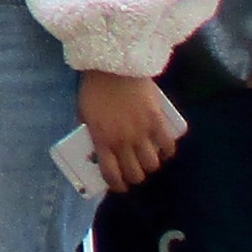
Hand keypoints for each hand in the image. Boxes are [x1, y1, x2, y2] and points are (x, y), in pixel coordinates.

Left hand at [77, 68, 177, 192]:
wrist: (113, 65)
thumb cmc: (94, 88)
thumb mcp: (84, 114)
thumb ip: (91, 132)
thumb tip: (97, 147)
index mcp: (102, 140)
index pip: (111, 175)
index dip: (117, 185)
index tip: (120, 186)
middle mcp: (122, 141)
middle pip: (135, 174)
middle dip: (135, 177)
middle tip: (135, 171)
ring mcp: (141, 132)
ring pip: (152, 164)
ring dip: (151, 165)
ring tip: (149, 160)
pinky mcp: (157, 120)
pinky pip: (168, 145)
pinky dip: (168, 151)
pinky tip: (165, 150)